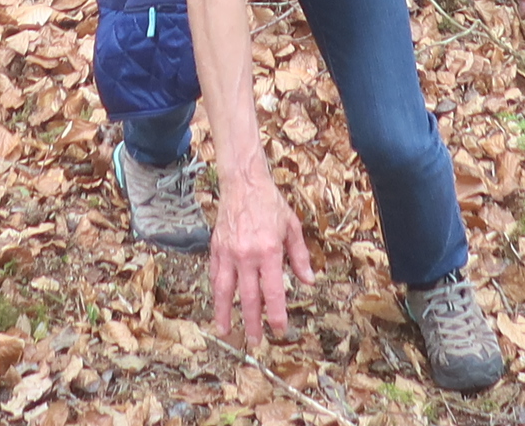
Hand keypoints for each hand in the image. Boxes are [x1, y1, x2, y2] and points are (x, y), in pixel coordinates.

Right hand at [209, 173, 313, 342]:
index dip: (276, 313)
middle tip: (256, 341)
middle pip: (248, 297)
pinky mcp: (216, 248)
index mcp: (269, 250)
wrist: (243, 183)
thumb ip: (299, 256)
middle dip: (252, 322)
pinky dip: (216, 292)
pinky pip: (215, 275)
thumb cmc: (270, 203)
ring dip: (226, 314)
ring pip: (225, 291)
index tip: (280, 328)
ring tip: (227, 332)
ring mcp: (229, 252)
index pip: (272, 290)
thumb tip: (309, 281)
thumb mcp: (292, 226)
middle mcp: (247, 255)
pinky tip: (218, 305)